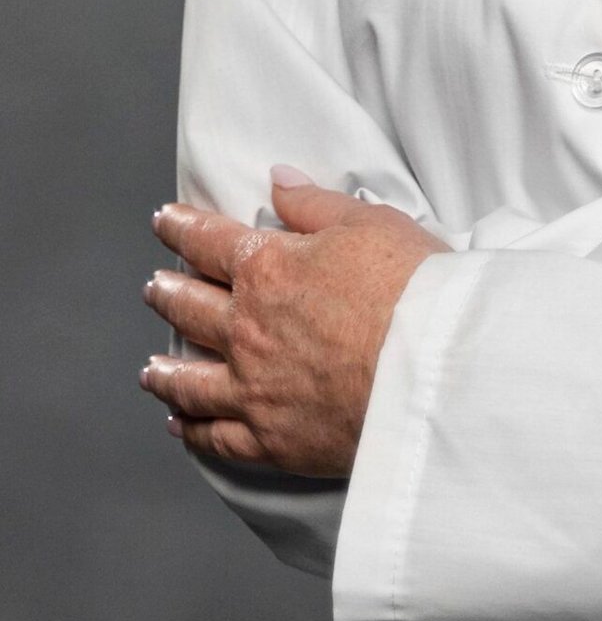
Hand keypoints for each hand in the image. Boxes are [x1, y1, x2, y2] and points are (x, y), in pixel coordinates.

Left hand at [139, 168, 448, 473]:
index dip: (182, 229)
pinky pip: (217, 438)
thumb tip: (278, 180)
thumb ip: (315, 204)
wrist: (433, 369)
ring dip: (165, 370)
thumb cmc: (412, 289)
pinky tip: (182, 425)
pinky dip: (193, 430)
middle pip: (190, 309)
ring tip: (149, 368)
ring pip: (190, 379)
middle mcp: (247, 330)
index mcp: (268, 270)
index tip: (164, 222)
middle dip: (168, 294)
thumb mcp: (369, 223)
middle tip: (154, 289)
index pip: (210, 242)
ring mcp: (253, 388)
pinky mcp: (271, 439)